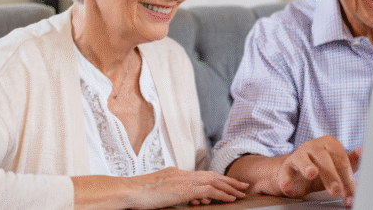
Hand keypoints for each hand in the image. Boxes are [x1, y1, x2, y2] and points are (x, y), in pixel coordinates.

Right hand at [127, 167, 247, 208]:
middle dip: (228, 181)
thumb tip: (185, 197)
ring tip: (241, 192)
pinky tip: (230, 198)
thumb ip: (174, 192)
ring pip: (213, 181)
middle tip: (242, 185)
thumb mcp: (160, 192)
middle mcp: (182, 174)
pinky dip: (221, 194)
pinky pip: (208, 191)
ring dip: (229, 186)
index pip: (202, 175)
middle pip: (211, 175)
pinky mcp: (184, 189)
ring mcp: (183, 180)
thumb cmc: (139, 194)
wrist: (130, 191)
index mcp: (177, 174)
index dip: (217, 179)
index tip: (228, 184)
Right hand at [276, 136, 360, 206]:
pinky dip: (285, 179)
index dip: (347, 177)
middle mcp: (313, 146)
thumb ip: (352, 160)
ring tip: (311, 174)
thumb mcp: (338, 165)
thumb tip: (364, 151)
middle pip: (324, 158)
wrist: (296, 173)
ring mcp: (298, 154)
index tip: (351, 194)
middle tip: (337, 191)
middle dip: (331, 176)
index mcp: (329, 143)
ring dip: (308, 168)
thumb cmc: (321, 167)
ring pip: (303, 159)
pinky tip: (287, 185)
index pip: (341, 159)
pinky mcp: (285, 166)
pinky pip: (285, 171)